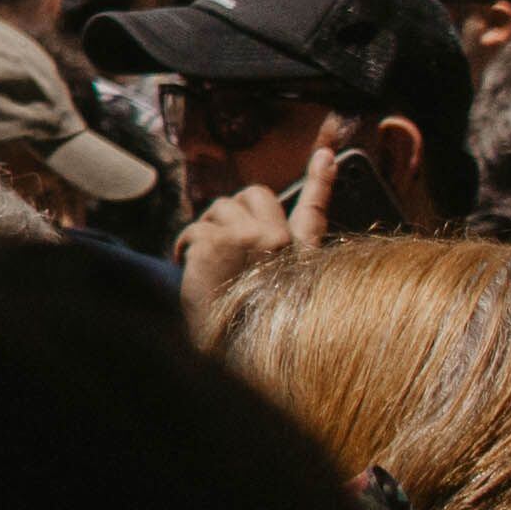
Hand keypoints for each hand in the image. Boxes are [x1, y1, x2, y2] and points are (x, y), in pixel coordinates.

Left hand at [174, 151, 335, 336]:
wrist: (234, 355)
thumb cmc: (249, 330)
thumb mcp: (275, 294)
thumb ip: (270, 260)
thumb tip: (247, 232)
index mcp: (302, 257)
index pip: (315, 210)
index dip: (321, 180)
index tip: (326, 154)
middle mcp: (283, 243)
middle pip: (255, 193)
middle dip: (234, 209)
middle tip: (222, 239)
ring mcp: (253, 238)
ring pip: (220, 207)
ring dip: (207, 230)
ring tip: (206, 264)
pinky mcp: (220, 240)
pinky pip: (195, 227)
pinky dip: (184, 245)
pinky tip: (187, 266)